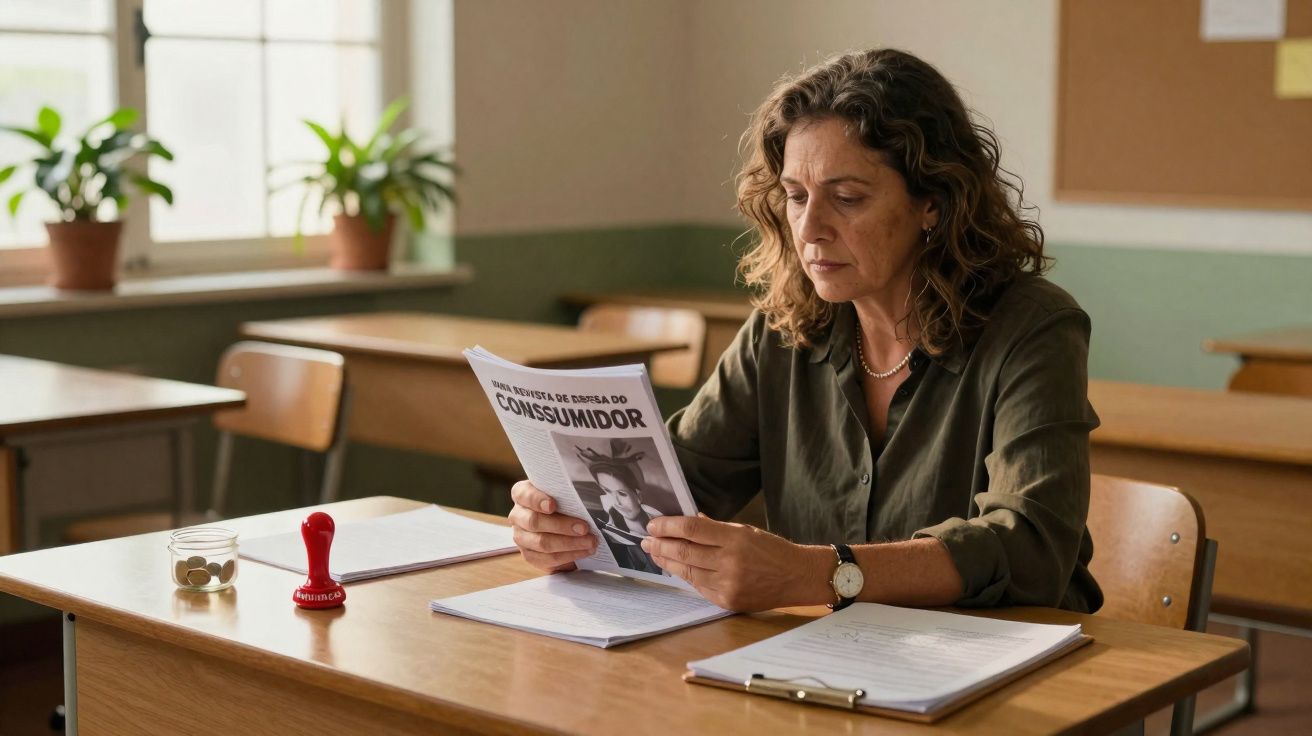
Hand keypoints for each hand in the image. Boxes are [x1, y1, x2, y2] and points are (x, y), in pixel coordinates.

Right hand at [508, 481, 597, 572]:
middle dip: (561, 525)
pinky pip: (547, 559)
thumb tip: (586, 496)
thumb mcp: (562, 493)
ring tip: (589, 541)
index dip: (537, 500)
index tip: (552, 505)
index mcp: (522, 494)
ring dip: (569, 543)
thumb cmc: (563, 503)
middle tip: (584, 528)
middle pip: (534, 521)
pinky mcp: (529, 555)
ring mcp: (521, 537)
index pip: (524, 495)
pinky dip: (568, 555)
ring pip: (542, 542)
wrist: (561, 525)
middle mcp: (517, 515)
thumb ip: (567, 492)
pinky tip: (583, 551)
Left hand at [641, 515, 831, 611]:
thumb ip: (716, 528)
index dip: (668, 526)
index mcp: (735, 539)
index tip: (653, 524)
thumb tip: (689, 520)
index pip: (692, 529)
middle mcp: (730, 562)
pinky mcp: (727, 601)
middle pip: (684, 551)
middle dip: (660, 545)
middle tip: (646, 540)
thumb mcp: (746, 531)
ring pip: (687, 571)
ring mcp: (728, 584)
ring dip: (667, 562)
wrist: (798, 577)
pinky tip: (675, 568)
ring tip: (654, 553)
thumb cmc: (773, 550)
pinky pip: (698, 587)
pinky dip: (685, 576)